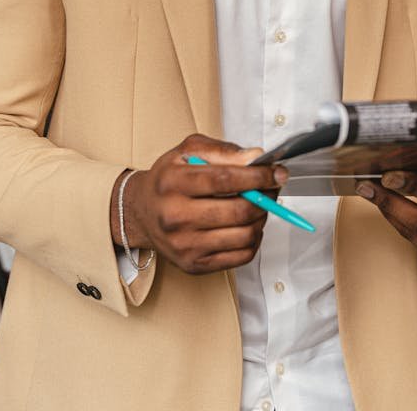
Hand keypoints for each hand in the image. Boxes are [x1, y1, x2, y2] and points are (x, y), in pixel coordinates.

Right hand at [111, 134, 286, 274]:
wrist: (140, 212)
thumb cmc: (168, 179)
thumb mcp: (188, 151)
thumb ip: (223, 151)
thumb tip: (255, 158)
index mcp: (173, 183)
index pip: (225, 180)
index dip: (257, 176)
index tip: (276, 172)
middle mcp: (176, 216)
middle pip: (238, 211)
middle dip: (265, 198)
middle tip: (272, 188)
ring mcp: (185, 244)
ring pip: (244, 236)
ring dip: (262, 218)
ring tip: (259, 206)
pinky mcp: (194, 264)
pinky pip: (240, 256)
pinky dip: (254, 240)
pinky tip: (248, 225)